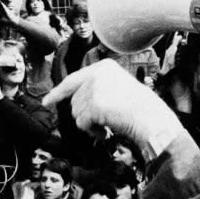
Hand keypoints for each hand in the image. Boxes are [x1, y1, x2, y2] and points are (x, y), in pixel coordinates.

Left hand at [44, 60, 184, 150]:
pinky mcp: (93, 104)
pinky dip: (92, 131)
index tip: (48, 102)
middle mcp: (97, 74)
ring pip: (76, 113)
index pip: (73, 80)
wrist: (151, 119)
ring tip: (108, 124)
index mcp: (104, 67)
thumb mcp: (118, 88)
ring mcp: (94, 88)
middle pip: (74, 100)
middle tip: (103, 121)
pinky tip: (105, 131)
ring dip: (90, 124)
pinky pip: (82, 123)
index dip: (58, 93)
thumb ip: (97, 88)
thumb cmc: (140, 109)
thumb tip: (74, 101)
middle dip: (85, 115)